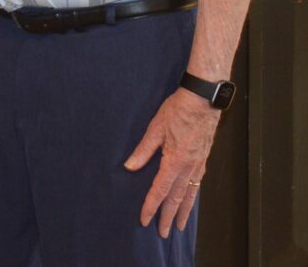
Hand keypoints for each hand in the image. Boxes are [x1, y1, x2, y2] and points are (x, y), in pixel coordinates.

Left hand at [124, 89, 220, 237]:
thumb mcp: (155, 128)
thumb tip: (129, 167)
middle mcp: (188, 168)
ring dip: (184, 212)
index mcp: (174, 161)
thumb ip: (143, 150)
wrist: (203, 101)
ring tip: (180, 227)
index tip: (144, 220)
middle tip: (163, 233)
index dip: (151, 206)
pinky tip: (190, 201)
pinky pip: (197, 185)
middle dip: (169, 217)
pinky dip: (193, 197)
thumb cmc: (177, 111)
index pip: (160, 190)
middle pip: (177, 198)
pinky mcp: (203, 159)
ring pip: (190, 194)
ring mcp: (198, 165)